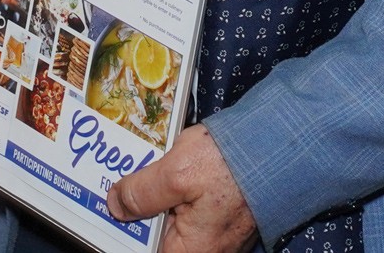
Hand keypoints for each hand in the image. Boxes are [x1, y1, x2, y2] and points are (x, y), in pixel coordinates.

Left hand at [106, 124, 254, 252]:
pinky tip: (163, 168)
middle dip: (136, 212)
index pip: (144, 250)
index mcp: (192, 250)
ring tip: (138, 171)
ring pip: (168, 220)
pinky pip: (185, 208)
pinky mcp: (220, 213)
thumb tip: (117, 205)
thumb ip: (143, 192)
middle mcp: (204, 248)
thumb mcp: (177, 172)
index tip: (104, 214)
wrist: (279, 142)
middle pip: (154, 237)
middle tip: (118, 184)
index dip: (124, 233)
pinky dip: (171, 190)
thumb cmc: (235, 162)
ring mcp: (214, 232)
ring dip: (153, 197)